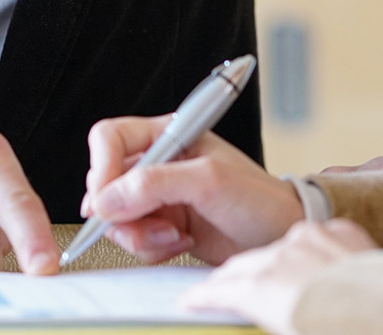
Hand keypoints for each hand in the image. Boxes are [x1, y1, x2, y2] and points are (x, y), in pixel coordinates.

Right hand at [80, 115, 302, 263]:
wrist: (281, 238)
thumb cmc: (260, 200)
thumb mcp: (209, 181)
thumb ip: (156, 183)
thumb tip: (108, 199)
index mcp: (168, 135)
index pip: (110, 139)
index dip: (102, 168)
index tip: (105, 200)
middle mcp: (158, 163)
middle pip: (107, 183)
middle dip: (122, 212)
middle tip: (145, 225)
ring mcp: (158, 196)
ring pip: (116, 217)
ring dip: (140, 234)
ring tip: (173, 235)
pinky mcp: (162, 225)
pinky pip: (134, 239)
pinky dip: (152, 247)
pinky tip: (180, 242)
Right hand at [178, 219, 378, 334]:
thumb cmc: (351, 331)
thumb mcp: (291, 330)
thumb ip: (264, 321)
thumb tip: (255, 315)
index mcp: (263, 289)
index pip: (217, 291)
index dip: (200, 298)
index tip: (189, 302)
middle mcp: (281, 255)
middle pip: (241, 267)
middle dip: (227, 281)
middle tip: (218, 294)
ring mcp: (313, 238)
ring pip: (276, 250)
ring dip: (269, 267)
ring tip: (272, 287)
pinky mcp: (341, 232)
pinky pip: (314, 242)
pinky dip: (307, 256)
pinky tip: (315, 274)